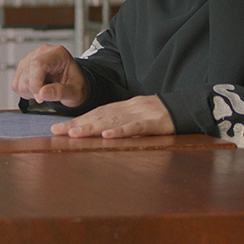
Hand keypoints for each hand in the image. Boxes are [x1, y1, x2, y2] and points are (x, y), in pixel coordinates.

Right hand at [12, 44, 86, 109]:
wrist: (72, 83)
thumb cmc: (75, 85)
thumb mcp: (74, 92)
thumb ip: (60, 92)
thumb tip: (42, 94)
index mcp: (57, 53)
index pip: (37, 64)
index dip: (36, 83)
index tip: (42, 97)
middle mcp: (41, 52)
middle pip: (27, 75)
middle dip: (36, 91)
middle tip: (49, 94)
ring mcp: (29, 59)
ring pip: (19, 82)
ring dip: (30, 92)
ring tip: (45, 90)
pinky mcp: (22, 67)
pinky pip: (16, 84)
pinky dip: (25, 92)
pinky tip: (37, 90)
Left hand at [56, 94, 172, 138]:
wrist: (186, 107)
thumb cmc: (159, 115)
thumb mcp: (136, 116)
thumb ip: (118, 122)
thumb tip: (97, 132)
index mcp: (122, 108)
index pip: (95, 114)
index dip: (76, 120)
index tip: (57, 128)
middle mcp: (127, 109)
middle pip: (98, 116)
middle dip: (77, 124)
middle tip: (57, 131)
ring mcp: (140, 115)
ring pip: (113, 121)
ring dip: (92, 128)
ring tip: (75, 133)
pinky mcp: (153, 123)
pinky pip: (135, 128)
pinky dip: (121, 131)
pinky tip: (108, 136)